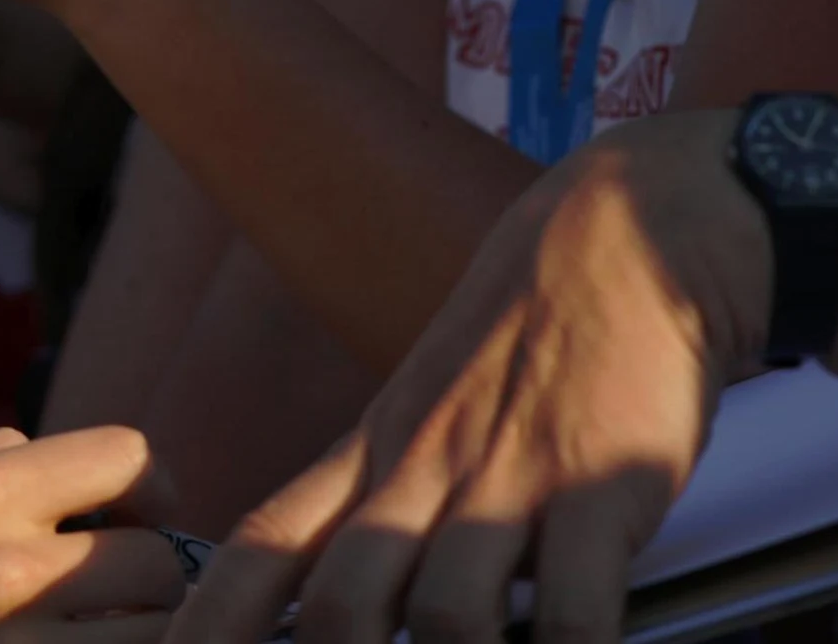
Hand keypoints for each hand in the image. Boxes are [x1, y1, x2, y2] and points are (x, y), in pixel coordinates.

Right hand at [0, 426, 187, 643]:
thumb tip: (71, 467)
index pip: (125, 455)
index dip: (147, 486)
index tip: (134, 517)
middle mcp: (4, 568)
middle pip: (157, 559)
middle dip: (145, 578)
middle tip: (114, 595)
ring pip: (158, 629)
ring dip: (141, 632)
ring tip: (100, 631)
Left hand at [177, 114, 767, 643]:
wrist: (626, 232)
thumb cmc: (527, 335)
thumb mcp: (424, 405)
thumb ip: (379, 497)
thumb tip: (332, 593)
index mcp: (373, 453)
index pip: (261, 547)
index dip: (211, 619)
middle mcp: (423, 472)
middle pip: (336, 603)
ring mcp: (509, 481)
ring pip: (442, 618)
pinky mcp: (602, 484)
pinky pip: (571, 610)